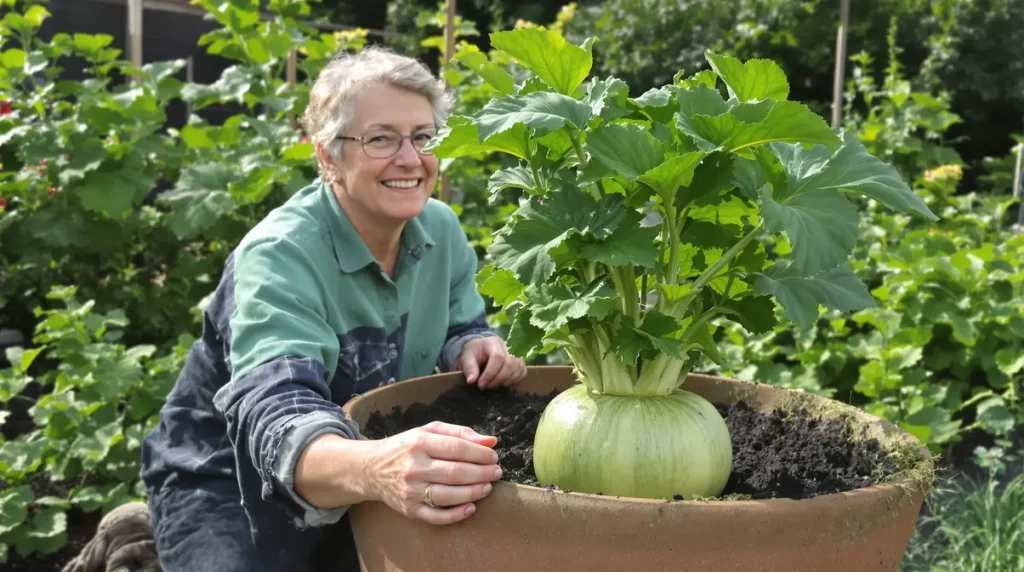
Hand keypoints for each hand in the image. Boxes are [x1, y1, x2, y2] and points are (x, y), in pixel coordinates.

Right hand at [364, 421, 501, 524]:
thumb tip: (491, 441)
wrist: (371, 469)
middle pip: (456, 472)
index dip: (480, 454)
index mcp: (419, 443)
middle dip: (482, 473)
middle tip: (497, 472)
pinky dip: (456, 515)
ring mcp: (411, 491)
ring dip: (474, 492)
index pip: (457, 448)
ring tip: (488, 487)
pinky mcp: (409, 510)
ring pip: (448, 495)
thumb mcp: (428, 432)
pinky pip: (436, 516)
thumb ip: (460, 433)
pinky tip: (471, 508)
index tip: (494, 456)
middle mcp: (414, 467)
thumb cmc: (406, 447)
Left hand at [454, 336, 526, 389]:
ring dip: (505, 382)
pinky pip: (522, 373)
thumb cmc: (474, 353)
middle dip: (497, 379)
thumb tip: (471, 381)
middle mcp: (509, 346)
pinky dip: (514, 381)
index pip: (498, 357)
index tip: (480, 384)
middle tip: (486, 386)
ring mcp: (517, 354)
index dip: (490, 373)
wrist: (482, 349)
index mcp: (494, 342)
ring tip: (492, 385)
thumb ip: (469, 368)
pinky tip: (502, 383)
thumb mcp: (466, 357)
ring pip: (518, 370)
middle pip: (510, 364)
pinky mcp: (521, 362)